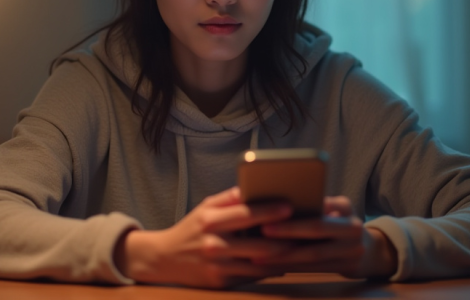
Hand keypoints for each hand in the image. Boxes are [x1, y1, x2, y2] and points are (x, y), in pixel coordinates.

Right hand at [114, 187, 294, 288]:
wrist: (163, 259)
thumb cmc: (190, 228)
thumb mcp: (205, 207)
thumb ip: (229, 198)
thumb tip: (255, 186)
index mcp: (210, 220)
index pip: (245, 213)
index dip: (269, 210)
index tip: (290, 206)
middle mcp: (213, 244)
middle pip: (257, 243)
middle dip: (284, 238)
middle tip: (306, 230)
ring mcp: (217, 266)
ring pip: (259, 264)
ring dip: (283, 257)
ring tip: (301, 247)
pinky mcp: (220, 283)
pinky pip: (252, 276)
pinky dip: (270, 270)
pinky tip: (284, 263)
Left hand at [254, 196, 397, 278]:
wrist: (371, 251)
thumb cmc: (339, 224)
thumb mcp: (334, 209)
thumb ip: (315, 206)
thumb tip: (277, 203)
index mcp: (346, 206)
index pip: (319, 205)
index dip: (297, 210)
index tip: (271, 212)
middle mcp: (353, 227)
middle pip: (316, 229)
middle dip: (287, 231)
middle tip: (263, 231)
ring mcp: (353, 249)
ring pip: (313, 255)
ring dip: (285, 256)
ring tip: (260, 255)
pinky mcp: (348, 267)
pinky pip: (314, 269)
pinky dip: (292, 268)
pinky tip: (274, 267)